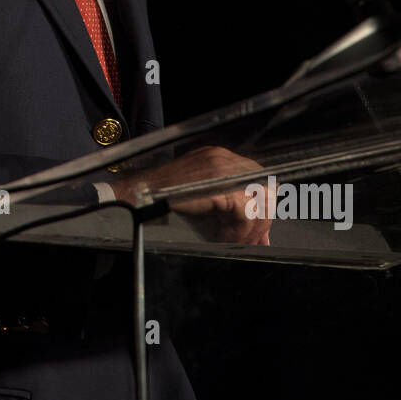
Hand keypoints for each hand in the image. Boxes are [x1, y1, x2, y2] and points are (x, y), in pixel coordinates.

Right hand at [110, 146, 271, 245]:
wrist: (134, 197)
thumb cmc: (160, 202)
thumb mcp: (202, 205)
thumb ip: (230, 213)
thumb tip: (260, 234)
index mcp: (220, 159)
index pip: (261, 179)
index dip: (264, 207)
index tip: (258, 231)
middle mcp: (223, 157)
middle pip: (266, 186)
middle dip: (262, 219)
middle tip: (250, 241)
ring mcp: (221, 166)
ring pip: (259, 199)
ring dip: (251, 227)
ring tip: (234, 242)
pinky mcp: (216, 181)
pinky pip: (245, 209)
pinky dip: (240, 229)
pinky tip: (226, 238)